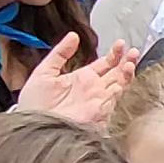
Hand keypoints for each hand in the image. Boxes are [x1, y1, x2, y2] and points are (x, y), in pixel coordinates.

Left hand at [18, 36, 138, 123]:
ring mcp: (97, 101)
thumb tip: (73, 35)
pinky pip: (113, 101)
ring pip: (119, 85)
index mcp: (82, 78)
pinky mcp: (98, 113)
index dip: (114, 54)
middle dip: (126, 61)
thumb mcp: (44, 72)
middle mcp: (93, 90)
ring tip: (130, 62)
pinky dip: (119, 91)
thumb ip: (60, 53)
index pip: (104, 64)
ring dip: (127, 74)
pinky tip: (121, 80)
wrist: (31, 126)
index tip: (120, 43)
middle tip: (132, 50)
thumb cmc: (34, 104)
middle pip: (117, 74)